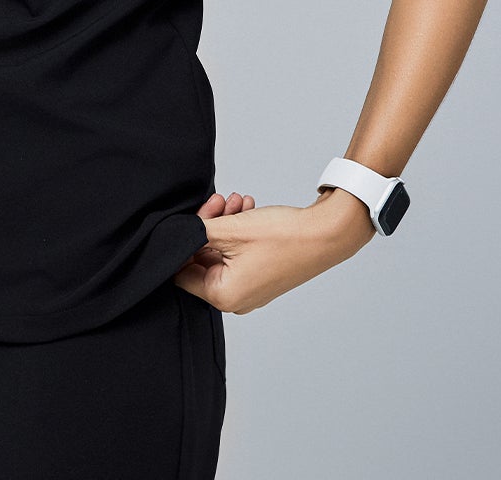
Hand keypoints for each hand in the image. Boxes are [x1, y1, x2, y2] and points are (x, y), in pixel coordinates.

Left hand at [172, 186, 376, 313]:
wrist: (325, 234)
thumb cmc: (282, 237)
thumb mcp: (230, 230)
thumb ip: (196, 232)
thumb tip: (175, 233)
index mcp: (222, 296)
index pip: (181, 272)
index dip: (182, 241)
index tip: (190, 216)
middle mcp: (235, 299)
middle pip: (202, 259)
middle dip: (207, 226)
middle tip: (217, 201)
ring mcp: (249, 289)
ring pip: (221, 253)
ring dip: (223, 224)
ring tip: (235, 201)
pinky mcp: (261, 276)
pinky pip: (237, 254)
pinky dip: (237, 231)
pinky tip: (246, 208)